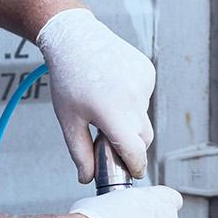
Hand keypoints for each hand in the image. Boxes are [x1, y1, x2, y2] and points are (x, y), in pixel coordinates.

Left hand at [36, 8, 156, 183]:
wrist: (76, 38)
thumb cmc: (68, 78)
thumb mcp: (69, 120)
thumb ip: (80, 152)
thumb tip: (87, 178)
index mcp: (113, 114)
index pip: (135, 152)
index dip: (135, 166)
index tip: (133, 172)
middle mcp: (134, 99)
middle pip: (143, 137)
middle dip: (131, 143)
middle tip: (109, 136)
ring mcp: (144, 84)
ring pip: (144, 116)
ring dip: (130, 118)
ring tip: (106, 102)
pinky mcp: (148, 73)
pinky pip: (145, 97)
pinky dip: (133, 99)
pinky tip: (114, 87)